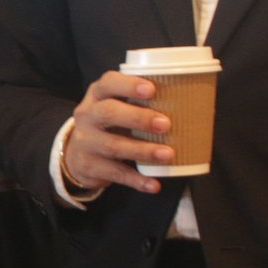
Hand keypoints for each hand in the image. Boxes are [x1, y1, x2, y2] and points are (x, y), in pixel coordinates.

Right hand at [63, 68, 172, 195]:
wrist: (77, 154)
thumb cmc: (109, 124)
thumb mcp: (115, 106)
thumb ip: (139, 101)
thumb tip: (190, 102)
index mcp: (97, 95)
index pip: (108, 83)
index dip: (129, 85)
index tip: (152, 89)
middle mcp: (88, 116)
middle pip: (109, 113)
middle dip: (138, 118)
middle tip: (166, 124)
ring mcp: (86, 142)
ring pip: (114, 146)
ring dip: (143, 151)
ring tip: (168, 155)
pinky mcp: (89, 166)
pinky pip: (115, 173)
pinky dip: (137, 180)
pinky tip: (154, 184)